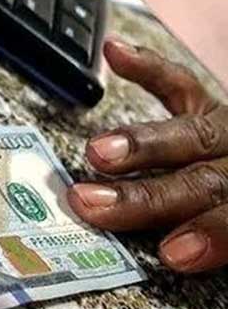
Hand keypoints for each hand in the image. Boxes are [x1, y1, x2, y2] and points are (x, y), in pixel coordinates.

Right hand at [68, 39, 226, 272]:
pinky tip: (114, 54)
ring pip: (190, 135)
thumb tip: (177, 251)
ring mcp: (227, 131)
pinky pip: (180, 84)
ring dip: (139, 143)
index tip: (171, 254)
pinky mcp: (210, 108)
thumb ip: (220, 236)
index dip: (209, 233)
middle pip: (202, 180)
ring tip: (96, 151)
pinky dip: (146, 68)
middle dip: (146, 196)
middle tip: (94, 203)